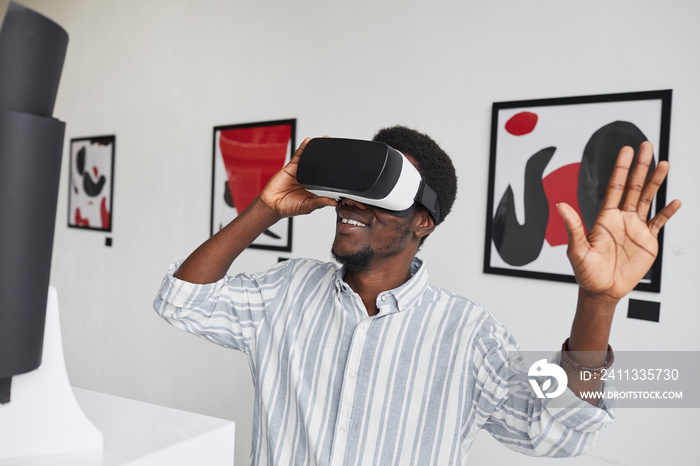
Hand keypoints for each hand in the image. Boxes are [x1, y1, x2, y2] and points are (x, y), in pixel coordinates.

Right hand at [259, 137, 336, 218]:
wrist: (271, 204)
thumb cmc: (289, 207)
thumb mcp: (307, 206)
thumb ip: (320, 203)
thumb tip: (334, 202)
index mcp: (317, 189)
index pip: (328, 179)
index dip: (336, 173)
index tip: (345, 167)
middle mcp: (311, 179)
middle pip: (321, 166)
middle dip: (329, 157)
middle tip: (338, 148)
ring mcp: (301, 172)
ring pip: (311, 158)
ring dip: (318, 149)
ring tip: (326, 140)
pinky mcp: (292, 167)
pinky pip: (299, 155)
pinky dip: (303, 148)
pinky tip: (309, 141)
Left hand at [557, 141, 680, 302]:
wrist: (602, 291)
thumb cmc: (586, 272)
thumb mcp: (576, 250)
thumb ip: (573, 227)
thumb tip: (560, 206)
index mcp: (605, 217)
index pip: (615, 187)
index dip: (621, 168)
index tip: (626, 150)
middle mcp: (621, 218)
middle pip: (634, 187)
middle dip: (641, 166)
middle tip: (647, 145)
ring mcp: (636, 228)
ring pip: (648, 200)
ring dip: (656, 182)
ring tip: (665, 164)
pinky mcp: (648, 242)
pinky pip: (659, 223)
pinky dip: (668, 213)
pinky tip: (675, 201)